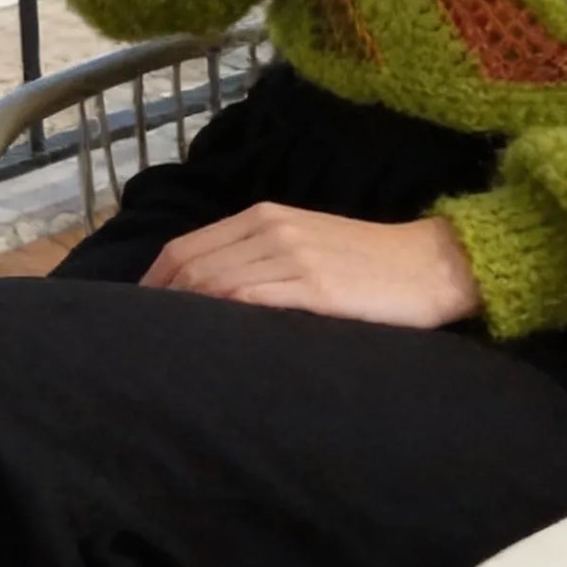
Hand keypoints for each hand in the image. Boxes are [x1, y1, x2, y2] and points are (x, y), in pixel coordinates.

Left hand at [140, 203, 482, 330]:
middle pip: (191, 266)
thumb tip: (209, 294)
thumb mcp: (306, 245)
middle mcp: (271, 229)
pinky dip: (219, 320)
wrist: (431, 264)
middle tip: (137, 342)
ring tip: (161, 350)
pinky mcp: (315, 289)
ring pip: (214, 284)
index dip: (152, 283)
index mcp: (265, 216)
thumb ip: (260, 258)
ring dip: (181, 316)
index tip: (136, 317)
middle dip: (157, 303)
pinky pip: (251, 301)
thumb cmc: (368, 263)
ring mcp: (292, 258)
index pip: (186, 248)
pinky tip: (206, 344)